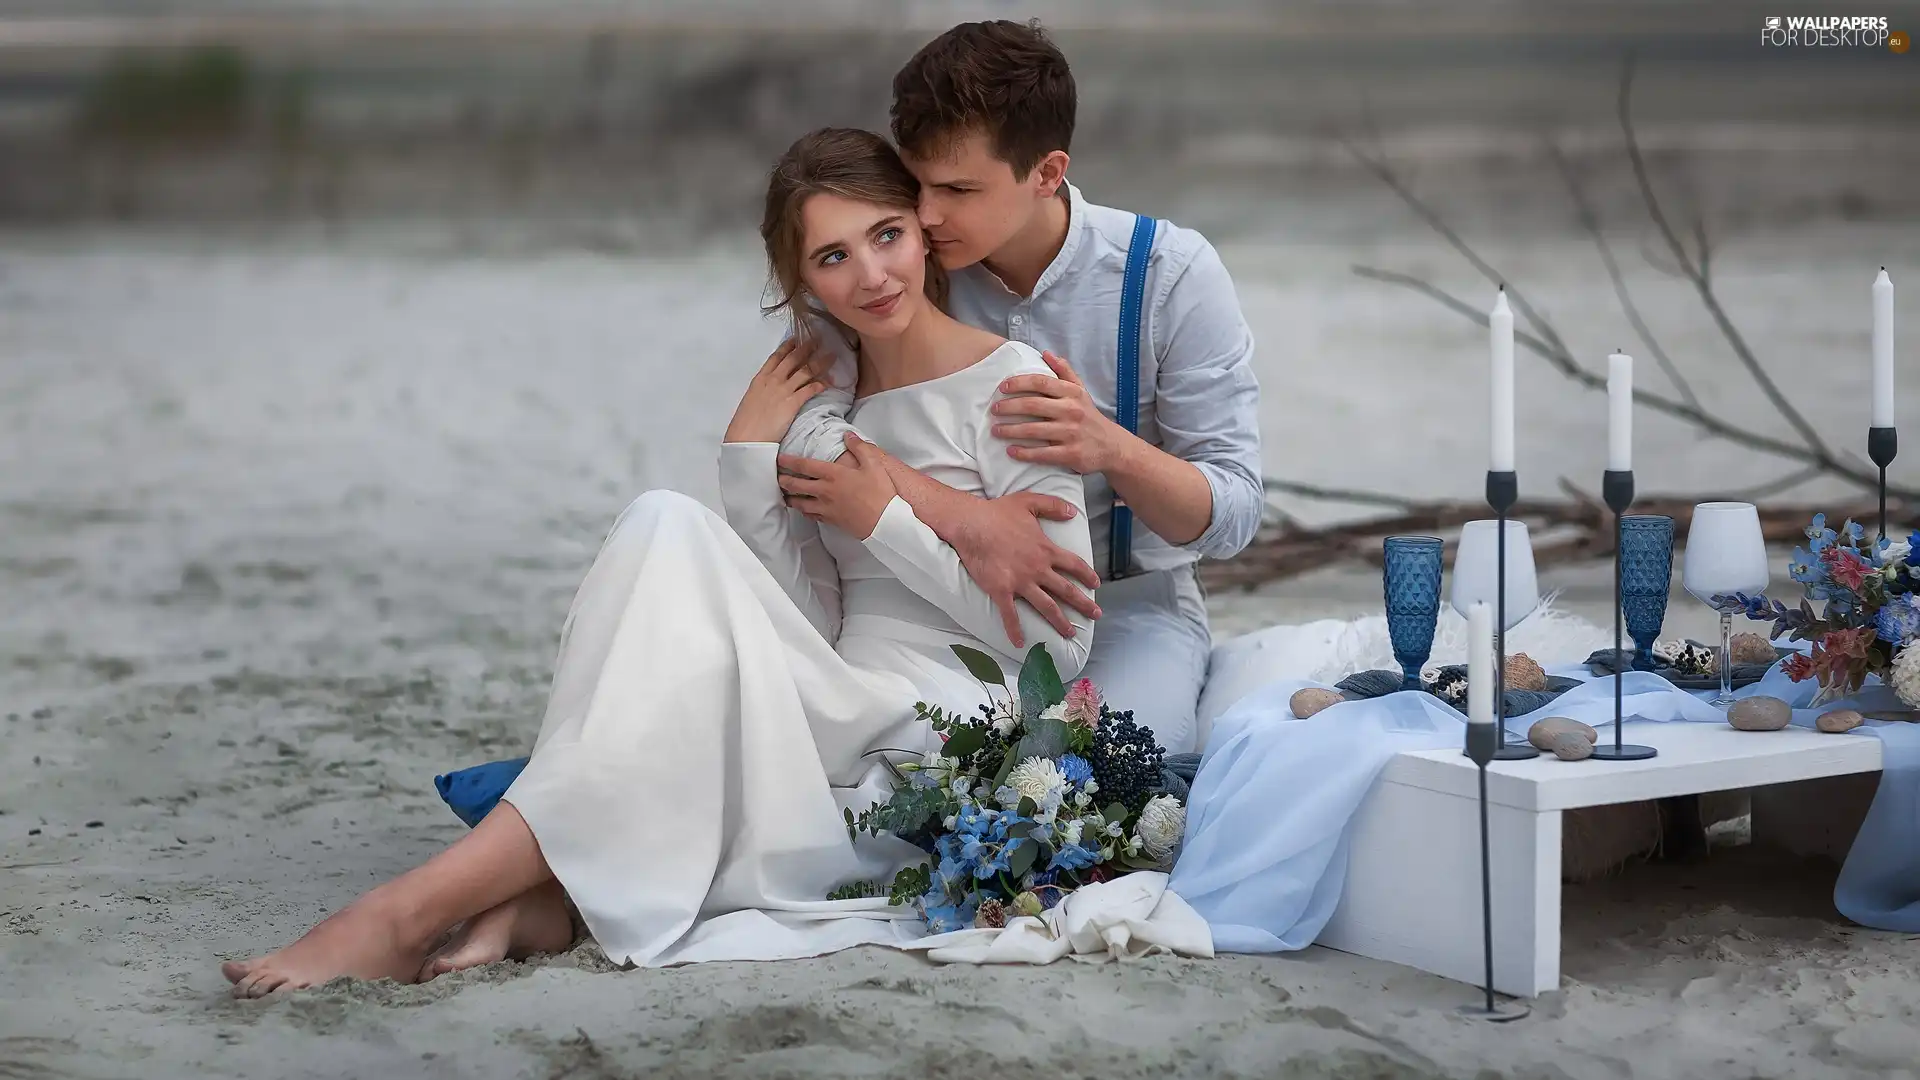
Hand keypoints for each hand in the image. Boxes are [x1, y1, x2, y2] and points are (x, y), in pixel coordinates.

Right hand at [724, 339, 826, 444]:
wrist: (746, 437)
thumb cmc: (746, 423)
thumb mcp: (751, 399)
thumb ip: (762, 391)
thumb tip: (769, 391)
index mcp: (760, 379)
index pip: (776, 357)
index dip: (787, 347)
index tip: (796, 339)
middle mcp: (773, 380)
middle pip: (793, 359)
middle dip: (807, 348)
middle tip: (818, 340)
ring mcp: (783, 390)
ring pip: (805, 371)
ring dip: (820, 362)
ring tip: (831, 356)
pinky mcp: (792, 403)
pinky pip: (810, 389)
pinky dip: (820, 384)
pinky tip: (828, 382)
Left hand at [777, 434, 898, 539]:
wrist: (886, 522)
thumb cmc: (881, 493)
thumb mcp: (874, 465)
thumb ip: (860, 447)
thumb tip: (848, 436)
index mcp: (834, 475)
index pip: (805, 466)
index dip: (790, 461)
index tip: (780, 458)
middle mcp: (825, 491)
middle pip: (797, 486)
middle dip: (784, 481)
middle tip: (777, 477)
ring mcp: (826, 508)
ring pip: (800, 503)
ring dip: (790, 498)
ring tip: (784, 495)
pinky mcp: (831, 520)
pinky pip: (811, 516)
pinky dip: (804, 512)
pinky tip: (803, 510)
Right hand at [950, 492, 1101, 646]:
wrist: (971, 524)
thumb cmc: (997, 512)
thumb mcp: (1029, 502)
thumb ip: (1053, 505)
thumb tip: (1072, 512)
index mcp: (1046, 550)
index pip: (1074, 565)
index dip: (1087, 575)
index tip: (1096, 584)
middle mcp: (1038, 569)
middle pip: (1066, 590)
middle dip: (1084, 604)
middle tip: (1096, 615)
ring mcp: (1021, 582)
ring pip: (1046, 606)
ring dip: (1060, 622)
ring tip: (1071, 633)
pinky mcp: (1001, 590)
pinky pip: (1010, 615)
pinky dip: (1015, 630)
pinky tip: (1020, 644)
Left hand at [989, 350, 1127, 474]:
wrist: (1112, 446)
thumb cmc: (1089, 417)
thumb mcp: (1081, 391)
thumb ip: (1064, 372)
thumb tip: (1046, 353)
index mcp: (1072, 393)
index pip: (1041, 382)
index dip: (1019, 383)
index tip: (1002, 387)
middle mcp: (1071, 411)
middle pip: (1033, 405)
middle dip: (1009, 407)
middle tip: (994, 410)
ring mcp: (1071, 434)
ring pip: (1034, 430)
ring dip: (1011, 430)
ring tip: (996, 430)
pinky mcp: (1070, 454)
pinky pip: (1042, 454)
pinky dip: (1024, 453)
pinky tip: (1010, 451)